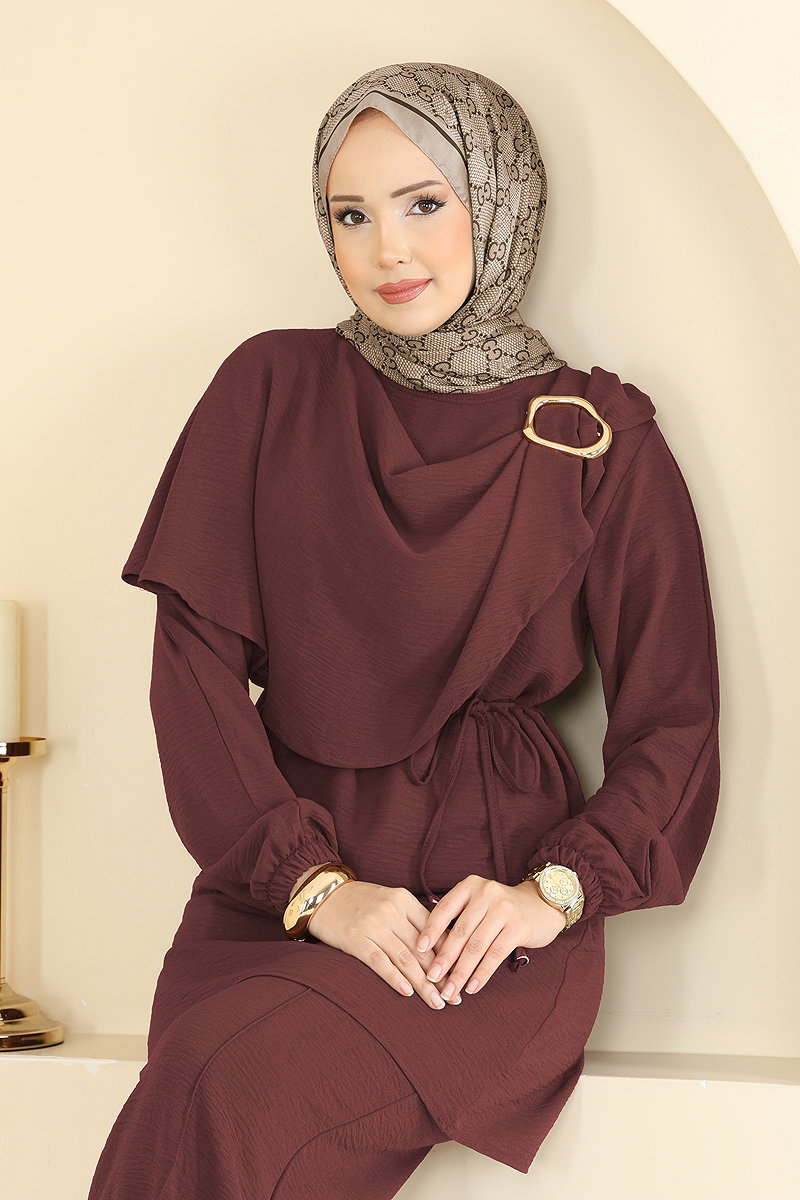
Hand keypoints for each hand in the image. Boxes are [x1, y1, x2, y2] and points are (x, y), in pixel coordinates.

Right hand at [305, 881, 461, 1009]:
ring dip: (423, 984)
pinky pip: (379, 962)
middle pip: (422, 949)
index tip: (461, 976)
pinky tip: (407, 993)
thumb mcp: (390, 900)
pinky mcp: (355, 939)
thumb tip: (441, 945)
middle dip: (441, 976)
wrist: (322, 894)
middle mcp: (391, 911)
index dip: (449, 956)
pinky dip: (394, 978)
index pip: (434, 931)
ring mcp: (373, 925)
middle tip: (455, 997)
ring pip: (405, 958)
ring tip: (437, 1002)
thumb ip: (412, 918)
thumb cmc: (360, 901)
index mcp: (403, 900)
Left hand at [413, 875, 566, 1002]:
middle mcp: (486, 893)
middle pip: (460, 931)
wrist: (542, 904)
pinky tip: (472, 987)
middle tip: (432, 979)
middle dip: (444, 958)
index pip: (444, 908)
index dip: (430, 930)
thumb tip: (429, 948)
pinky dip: (482, 973)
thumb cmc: (502, 908)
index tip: (418, 951)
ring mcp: (504, 909)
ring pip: (477, 946)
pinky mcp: (519, 926)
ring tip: (450, 990)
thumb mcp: (478, 902)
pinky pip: (495, 954)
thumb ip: (458, 916)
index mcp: (470, 885)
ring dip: (461, 972)